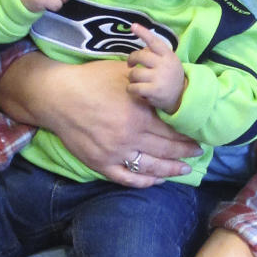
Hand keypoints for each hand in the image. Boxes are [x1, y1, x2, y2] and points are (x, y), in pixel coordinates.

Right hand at [0, 51, 200, 184]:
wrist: (57, 96)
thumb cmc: (91, 80)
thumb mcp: (124, 75)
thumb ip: (147, 84)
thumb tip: (170, 85)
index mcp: (138, 114)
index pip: (172, 130)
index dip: (187, 135)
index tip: (199, 137)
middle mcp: (129, 137)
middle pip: (166, 150)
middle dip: (185, 153)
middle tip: (198, 153)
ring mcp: (114, 153)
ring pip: (150, 167)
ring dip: (171, 170)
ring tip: (185, 170)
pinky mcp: (100, 164)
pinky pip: (127, 178)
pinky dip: (144, 181)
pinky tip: (156, 179)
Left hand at [126, 22, 186, 113]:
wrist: (182, 96)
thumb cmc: (170, 76)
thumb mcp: (170, 61)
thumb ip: (157, 53)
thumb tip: (140, 47)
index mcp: (168, 55)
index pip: (154, 41)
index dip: (143, 33)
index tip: (133, 26)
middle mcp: (164, 65)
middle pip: (139, 56)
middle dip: (131, 60)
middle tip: (131, 65)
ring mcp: (159, 78)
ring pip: (134, 73)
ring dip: (132, 77)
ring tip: (137, 81)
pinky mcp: (154, 91)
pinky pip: (133, 87)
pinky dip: (131, 89)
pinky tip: (136, 90)